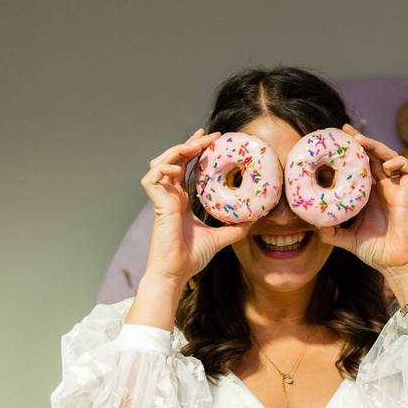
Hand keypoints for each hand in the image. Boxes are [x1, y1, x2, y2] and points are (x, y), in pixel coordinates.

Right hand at [140, 127, 253, 285]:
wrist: (177, 272)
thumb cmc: (192, 257)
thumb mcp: (221, 237)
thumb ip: (236, 227)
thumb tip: (255, 218)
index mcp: (181, 200)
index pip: (185, 167)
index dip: (195, 151)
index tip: (211, 139)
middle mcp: (170, 196)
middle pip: (175, 159)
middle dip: (190, 143)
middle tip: (208, 134)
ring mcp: (162, 199)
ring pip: (160, 163)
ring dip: (176, 150)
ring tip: (195, 145)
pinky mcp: (156, 204)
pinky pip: (152, 178)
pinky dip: (163, 168)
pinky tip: (177, 168)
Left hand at [317, 123, 407, 273]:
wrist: (396, 264)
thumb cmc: (377, 252)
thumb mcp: (348, 240)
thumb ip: (332, 233)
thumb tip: (314, 226)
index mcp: (370, 195)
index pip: (361, 166)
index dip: (352, 152)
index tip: (337, 140)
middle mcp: (383, 188)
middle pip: (374, 156)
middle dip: (362, 140)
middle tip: (346, 130)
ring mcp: (396, 190)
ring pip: (391, 157)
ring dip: (377, 146)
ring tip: (362, 141)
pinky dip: (400, 162)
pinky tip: (387, 164)